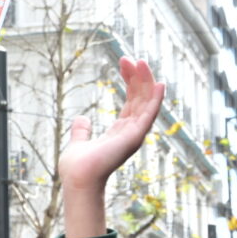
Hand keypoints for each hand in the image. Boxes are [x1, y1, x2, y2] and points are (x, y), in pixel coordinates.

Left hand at [56, 58, 163, 192]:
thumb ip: (82, 131)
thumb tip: (82, 119)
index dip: (130, 81)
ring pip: (145, 103)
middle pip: (139, 99)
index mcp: (120, 132)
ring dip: (145, 82)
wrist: (77, 179)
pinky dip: (155, 100)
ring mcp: (134, 135)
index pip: (130, 102)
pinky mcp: (134, 138)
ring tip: (142, 62)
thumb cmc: (77, 168)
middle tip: (129, 57)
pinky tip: (159, 83)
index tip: (124, 62)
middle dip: (136, 77)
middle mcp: (130, 132)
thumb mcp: (78, 143)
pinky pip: (148, 116)